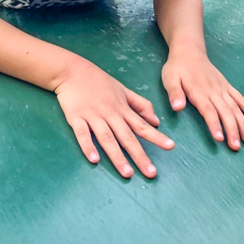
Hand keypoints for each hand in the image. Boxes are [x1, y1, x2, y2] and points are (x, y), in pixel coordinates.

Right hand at [55, 61, 174, 177]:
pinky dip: (88, 146)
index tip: (170, 147)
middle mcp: (110, 114)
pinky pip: (82, 134)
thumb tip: (156, 121)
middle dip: (139, 155)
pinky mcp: (76, 117)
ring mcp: (93, 116)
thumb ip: (140, 104)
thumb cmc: (99, 81)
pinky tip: (94, 159)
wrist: (72, 70)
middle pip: (127, 137)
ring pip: (107, 138)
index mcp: (122, 108)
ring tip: (127, 173)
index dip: (156, 136)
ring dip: (117, 156)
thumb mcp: (123, 89)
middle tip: (151, 173)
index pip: (142, 125)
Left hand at [162, 51, 243, 150]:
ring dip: (243, 124)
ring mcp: (222, 89)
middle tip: (236, 147)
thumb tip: (177, 108)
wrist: (189, 51)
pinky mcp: (227, 86)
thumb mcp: (170, 78)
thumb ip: (174, 93)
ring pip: (235, 108)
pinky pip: (240, 98)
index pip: (209, 111)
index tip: (220, 139)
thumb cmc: (177, 68)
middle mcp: (214, 91)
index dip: (214, 125)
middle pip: (225, 112)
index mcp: (199, 92)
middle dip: (232, 130)